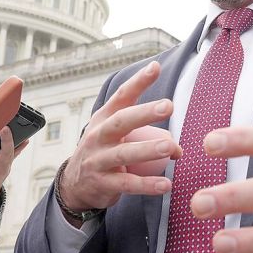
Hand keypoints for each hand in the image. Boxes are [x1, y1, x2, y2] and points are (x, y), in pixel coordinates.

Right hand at [0, 126, 27, 206]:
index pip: (7, 151)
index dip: (6, 139)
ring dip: (16, 139)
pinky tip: (24, 140)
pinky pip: (11, 152)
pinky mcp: (4, 164)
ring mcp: (6, 165)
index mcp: (0, 167)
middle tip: (14, 122)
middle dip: (13, 135)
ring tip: (22, 127)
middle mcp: (6, 165)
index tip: (5, 128)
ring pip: (13, 150)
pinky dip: (14, 145)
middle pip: (12, 148)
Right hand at [58, 61, 182, 220]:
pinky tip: (165, 185)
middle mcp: (99, 135)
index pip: (122, 96)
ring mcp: (98, 159)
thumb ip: (148, 135)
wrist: (74, 184)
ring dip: (148, 149)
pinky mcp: (102, 183)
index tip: (155, 67)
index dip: (138, 82)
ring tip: (171, 147)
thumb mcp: (118, 136)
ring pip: (124, 153)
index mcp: (105, 118)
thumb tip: (178, 147)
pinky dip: (146, 185)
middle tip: (169, 105)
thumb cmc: (105, 151)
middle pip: (122, 121)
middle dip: (145, 112)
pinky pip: (127, 183)